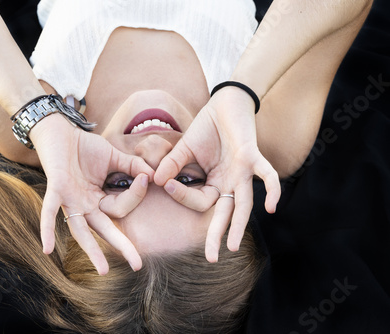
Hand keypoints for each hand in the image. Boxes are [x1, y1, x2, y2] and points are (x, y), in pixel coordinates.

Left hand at [30, 114, 154, 274]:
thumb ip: (133, 166)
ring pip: (81, 229)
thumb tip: (154, 175)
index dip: (137, 193)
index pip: (122, 207)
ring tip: (103, 270)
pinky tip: (47, 250)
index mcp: (99, 200)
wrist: (60, 130)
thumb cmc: (85, 147)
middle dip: (121, 246)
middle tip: (137, 266)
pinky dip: (47, 228)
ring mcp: (70, 200)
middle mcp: (85, 205)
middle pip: (104, 230)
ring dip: (92, 250)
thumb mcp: (114, 157)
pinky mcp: (56, 189)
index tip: (146, 177)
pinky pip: (50, 211)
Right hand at [154, 87, 280, 260]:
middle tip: (211, 259)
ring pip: (243, 203)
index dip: (181, 196)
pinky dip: (271, 190)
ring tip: (232, 246)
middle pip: (224, 213)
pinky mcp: (252, 157)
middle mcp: (229, 182)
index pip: (200, 200)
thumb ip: (172, 165)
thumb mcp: (185, 148)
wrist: (225, 103)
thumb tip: (155, 181)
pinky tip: (272, 208)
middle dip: (217, 235)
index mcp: (213, 182)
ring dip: (238, 224)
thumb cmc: (207, 127)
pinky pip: (265, 176)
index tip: (165, 184)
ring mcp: (242, 172)